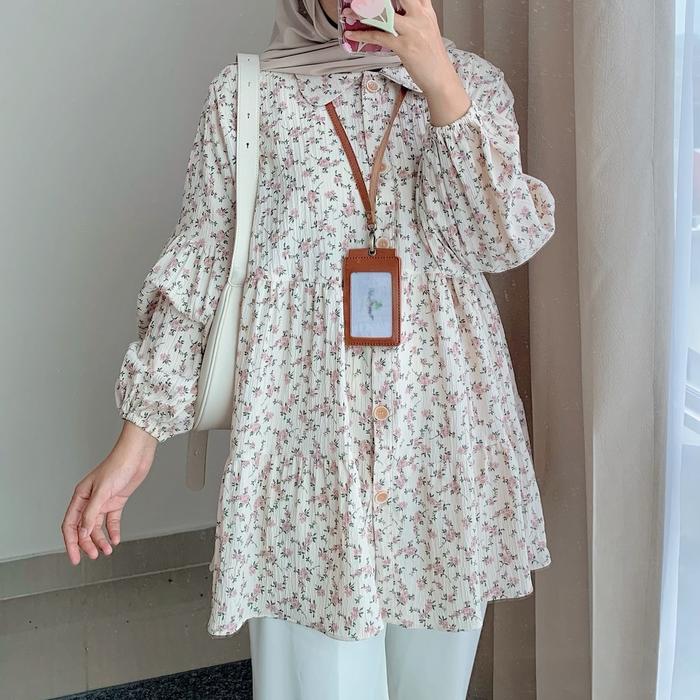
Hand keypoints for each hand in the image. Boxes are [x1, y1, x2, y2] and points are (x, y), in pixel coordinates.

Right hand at [60, 420, 156, 564]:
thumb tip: (83, 533)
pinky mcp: (117, 501)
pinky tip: (116, 540)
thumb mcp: (102, 491)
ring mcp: (103, 502)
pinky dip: (113, 531)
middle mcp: (90, 501)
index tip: (75, 558)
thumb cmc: (118, 466)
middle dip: (87, 544)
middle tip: (94, 556)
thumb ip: (91, 513)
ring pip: (98, 527)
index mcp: (80, 497)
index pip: (70, 525)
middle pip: (84, 528)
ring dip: (101, 540)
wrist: (137, 455)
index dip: (71, 543)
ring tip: (107, 551)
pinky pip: (112, 521)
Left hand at [344, 0, 470, 125]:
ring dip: (363, 13)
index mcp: (426, 12)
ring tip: (350, 12)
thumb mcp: (428, 30)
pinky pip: (379, 36)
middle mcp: (420, 17)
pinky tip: (353, 35)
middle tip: (362, 0)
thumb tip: (398, 14)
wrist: (441, 79)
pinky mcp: (404, 46)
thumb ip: (416, 18)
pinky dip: (363, 35)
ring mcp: (412, 31)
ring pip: (384, 15)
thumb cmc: (433, 59)